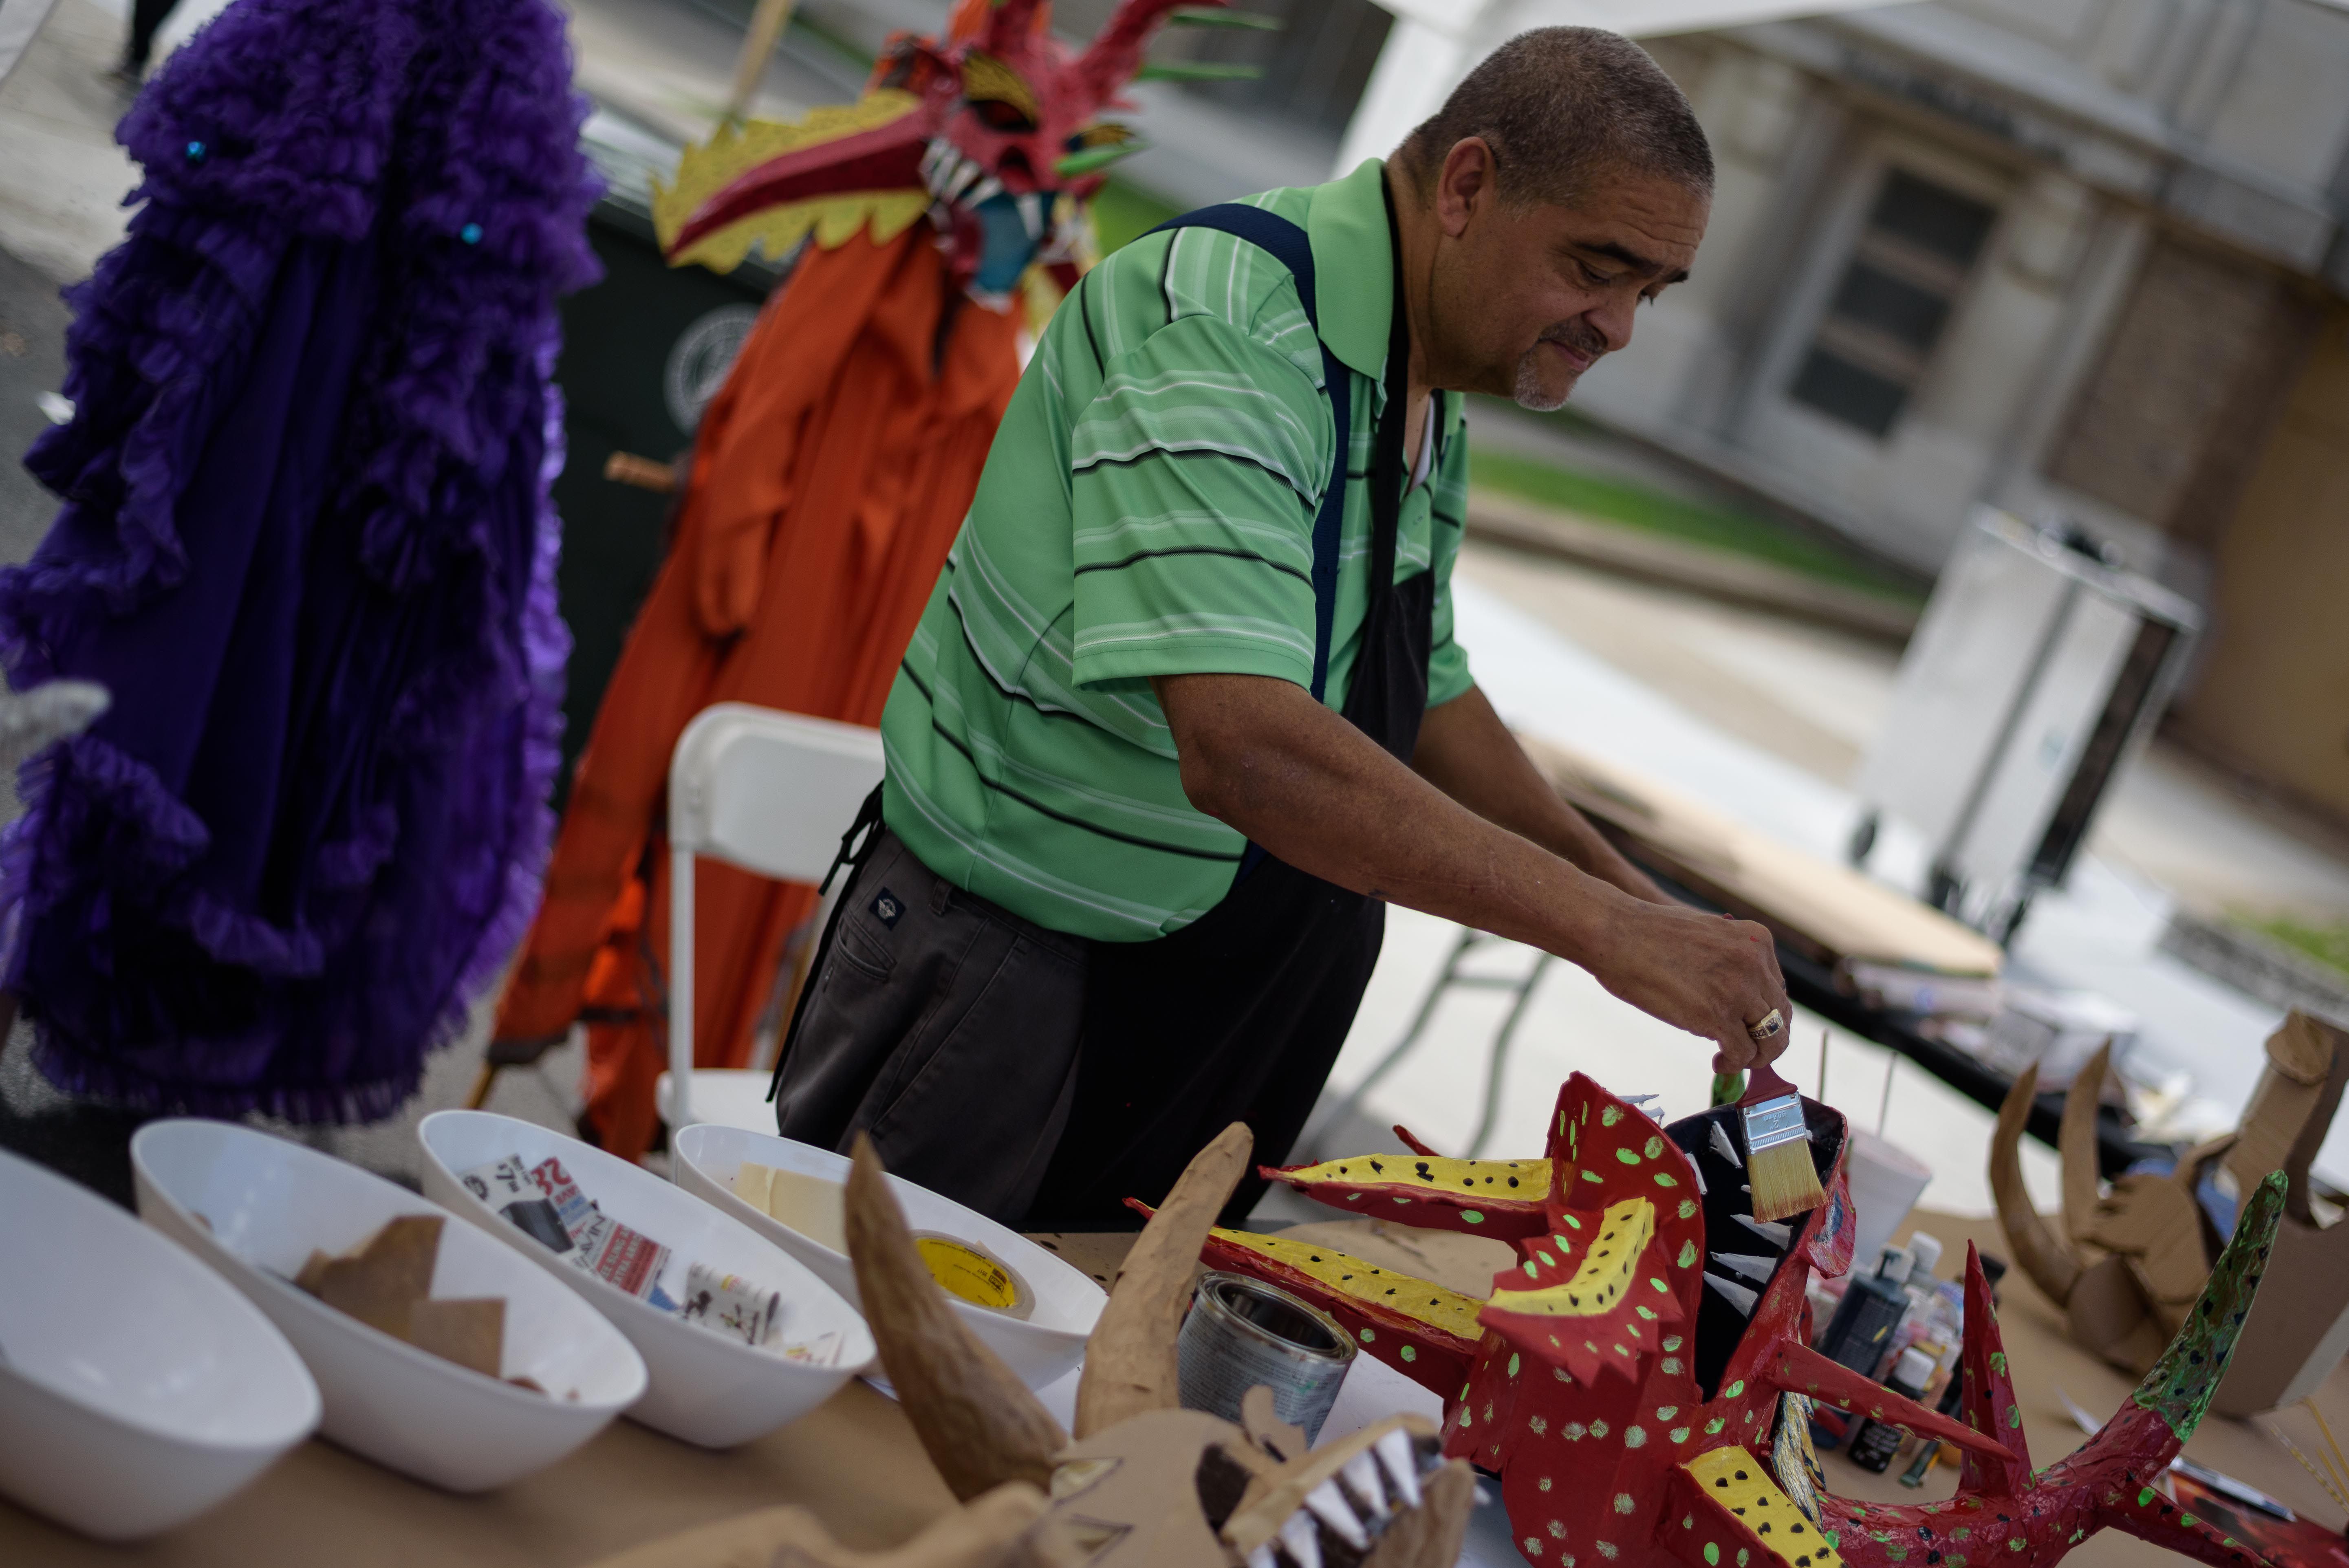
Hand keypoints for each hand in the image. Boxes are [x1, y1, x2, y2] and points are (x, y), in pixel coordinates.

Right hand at [1585, 901, 1793, 1074]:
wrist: (1616, 934)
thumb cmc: (1649, 934)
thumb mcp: (1708, 935)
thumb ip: (1731, 959)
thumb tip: (1739, 994)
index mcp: (1756, 939)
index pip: (1776, 989)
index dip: (1764, 1014)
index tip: (1748, 1026)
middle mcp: (1756, 963)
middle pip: (1780, 1015)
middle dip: (1765, 1039)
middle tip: (1745, 1050)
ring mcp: (1739, 990)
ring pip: (1771, 1038)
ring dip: (1755, 1056)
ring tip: (1732, 1058)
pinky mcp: (1719, 1015)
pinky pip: (1744, 1052)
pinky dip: (1735, 1064)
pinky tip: (1719, 1062)